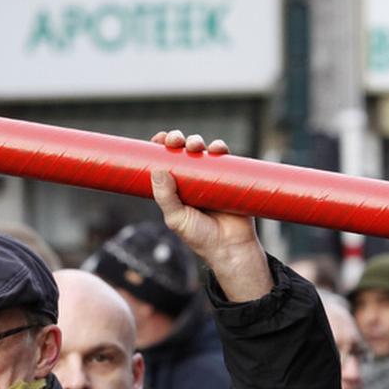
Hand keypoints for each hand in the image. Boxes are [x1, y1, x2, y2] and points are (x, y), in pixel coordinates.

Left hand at [149, 129, 269, 301]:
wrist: (231, 248)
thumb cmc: (201, 237)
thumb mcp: (176, 219)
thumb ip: (165, 197)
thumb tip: (157, 169)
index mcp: (175, 187)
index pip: (165, 162)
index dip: (160, 147)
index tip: (158, 140)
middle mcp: (193, 179)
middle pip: (182, 151)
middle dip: (177, 140)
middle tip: (175, 141)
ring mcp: (212, 177)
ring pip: (203, 150)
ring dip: (196, 141)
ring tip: (195, 146)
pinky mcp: (231, 178)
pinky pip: (225, 158)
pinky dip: (220, 148)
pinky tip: (217, 148)